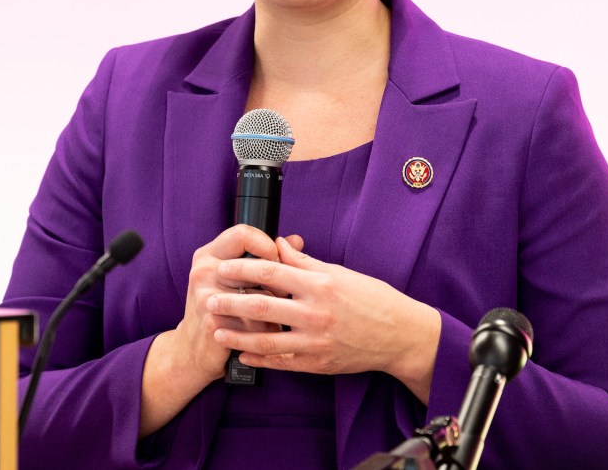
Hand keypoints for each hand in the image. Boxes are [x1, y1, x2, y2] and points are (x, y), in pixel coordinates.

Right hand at [139, 225, 301, 435]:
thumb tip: (296, 240)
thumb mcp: (235, 278)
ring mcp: (206, 298)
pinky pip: (255, 325)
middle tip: (286, 294)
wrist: (191, 352)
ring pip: (260, 298)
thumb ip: (263, 256)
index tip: (278, 261)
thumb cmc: (220, 310)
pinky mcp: (214, 324)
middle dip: (277, 284)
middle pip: (255, 267)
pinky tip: (266, 334)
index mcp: (208, 255)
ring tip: (279, 316)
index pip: (243, 234)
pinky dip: (267, 331)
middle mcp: (203, 272)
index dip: (267, 245)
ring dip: (276, 310)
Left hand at [207, 236, 440, 402]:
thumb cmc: (372, 298)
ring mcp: (316, 341)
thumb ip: (305, 262)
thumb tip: (277, 245)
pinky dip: (259, 358)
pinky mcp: (318, 363)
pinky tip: (242, 353)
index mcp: (320, 285)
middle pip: (263, 307)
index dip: (244, 270)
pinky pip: (282, 362)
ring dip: (238, 335)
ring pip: (267, 341)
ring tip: (216, 330)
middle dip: (231, 302)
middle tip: (208, 299)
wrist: (399, 335)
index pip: (273, 274)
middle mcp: (316, 313)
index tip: (223, 267)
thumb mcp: (340, 273)